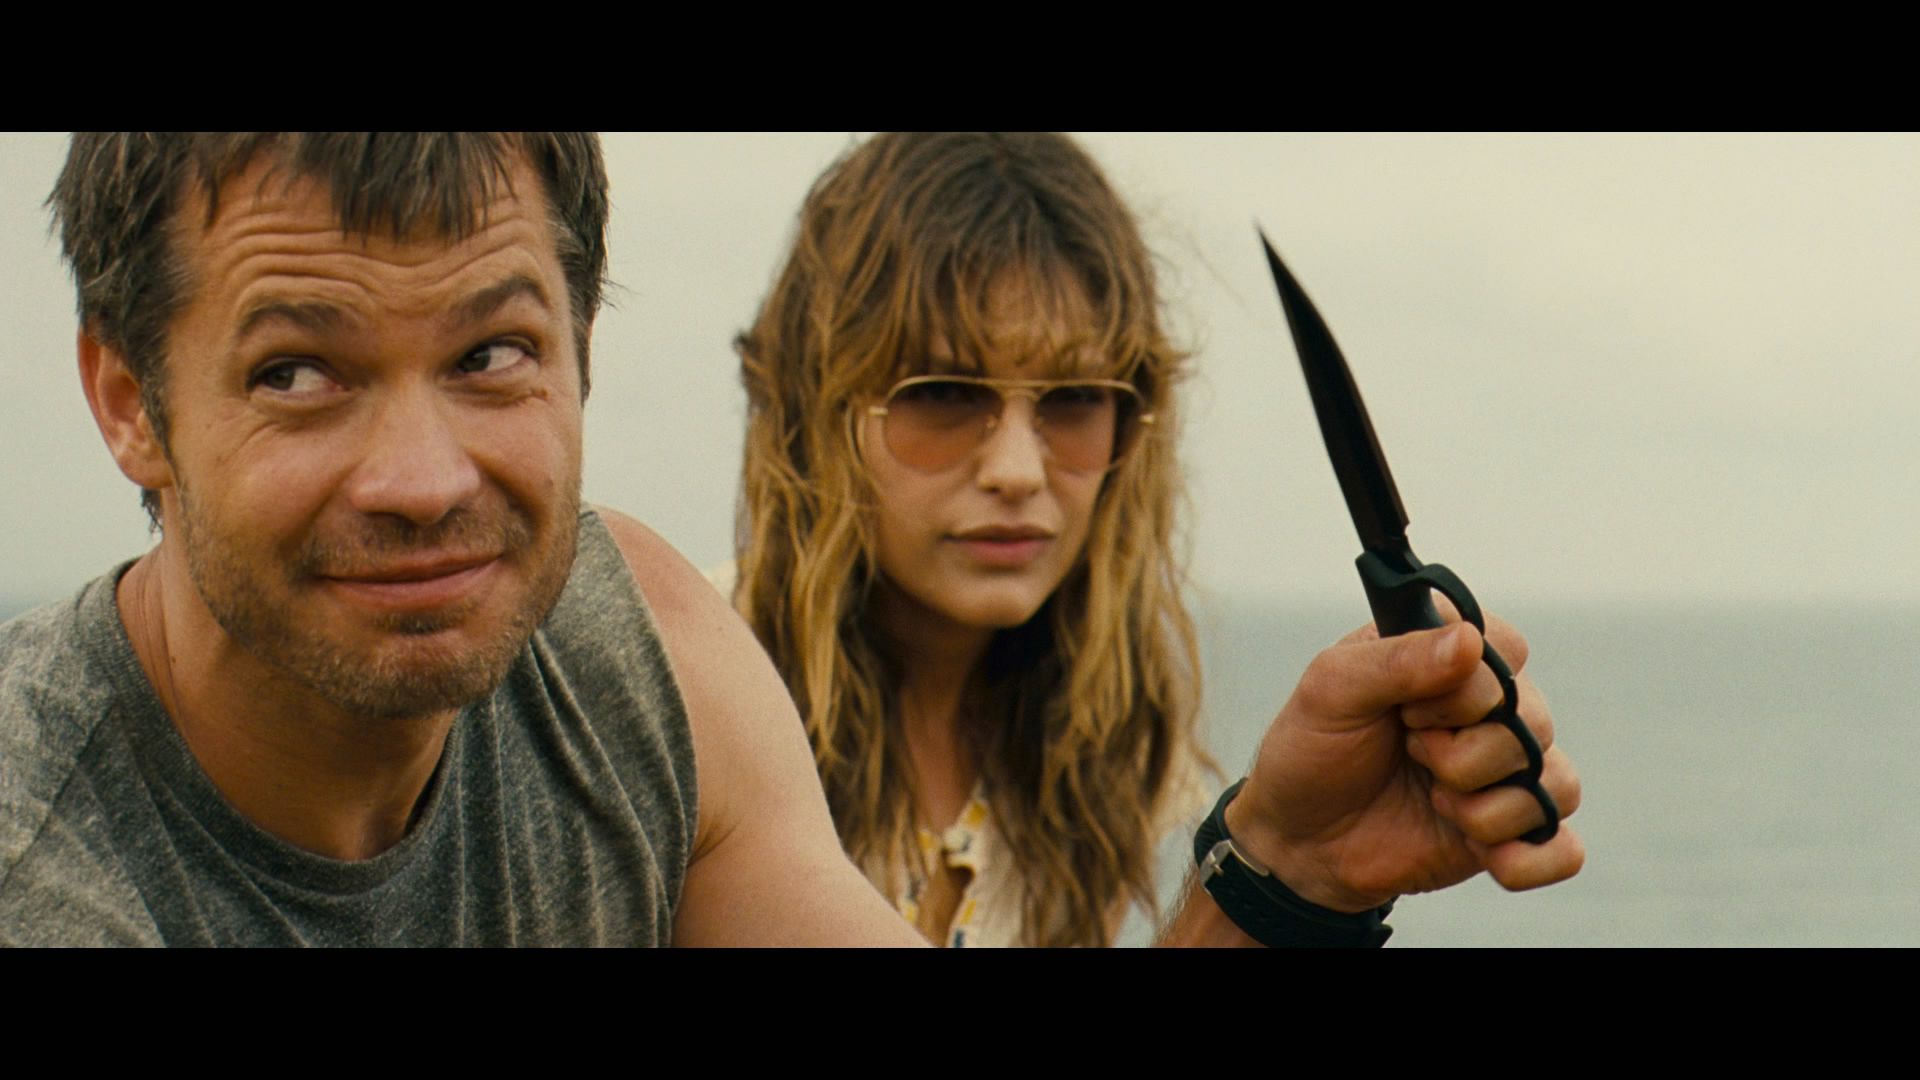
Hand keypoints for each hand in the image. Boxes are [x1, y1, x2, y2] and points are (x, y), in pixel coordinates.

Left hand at [1225, 613, 1583, 913]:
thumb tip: (1470, 641)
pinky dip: (1528, 859)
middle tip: (1409, 755)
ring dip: (1484, 809)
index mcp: (1450, 658)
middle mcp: (1491, 710)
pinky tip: (1482, 854)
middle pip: (1533, 723)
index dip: (1461, 687)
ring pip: (1556, 785)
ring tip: (1433, 803)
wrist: (1297, 840)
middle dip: (1460, 755)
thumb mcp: (1332, 690)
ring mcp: (1506, 772)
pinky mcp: (1511, 833)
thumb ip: (1398, 659)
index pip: (1507, 648)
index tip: (1406, 707)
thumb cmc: (1311, 751)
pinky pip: (1565, 851)